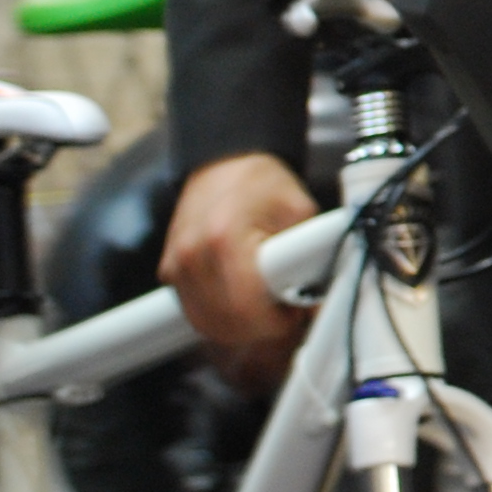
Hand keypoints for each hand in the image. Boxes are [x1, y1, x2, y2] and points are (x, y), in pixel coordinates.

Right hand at [160, 152, 318, 382]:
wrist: (224, 162)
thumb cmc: (265, 185)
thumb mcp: (301, 212)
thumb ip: (311, 255)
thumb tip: (322, 299)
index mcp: (226, 238)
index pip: (247, 309)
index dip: (278, 321)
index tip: (297, 311)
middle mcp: (192, 255)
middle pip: (226, 324)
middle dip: (262, 329)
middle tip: (288, 312)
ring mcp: (176, 266)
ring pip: (208, 326)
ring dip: (242, 328)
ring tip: (269, 307)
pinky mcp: (169, 273)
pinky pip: (196, 313)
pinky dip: (222, 319)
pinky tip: (246, 304)